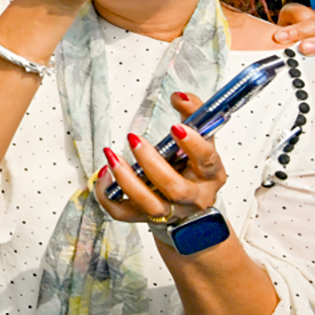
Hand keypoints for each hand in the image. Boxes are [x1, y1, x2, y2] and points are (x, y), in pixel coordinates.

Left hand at [96, 93, 228, 228]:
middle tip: (134, 138)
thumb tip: (180, 97)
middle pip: (175, 188)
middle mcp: (193, 196)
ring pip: (149, 203)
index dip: (193, 145)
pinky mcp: (145, 217)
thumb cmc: (194, 166)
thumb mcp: (200, 139)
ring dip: (127, 180)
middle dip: (152, 163)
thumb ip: (193, 113)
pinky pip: (123, 213)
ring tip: (111, 155)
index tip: (176, 127)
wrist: (190, 205)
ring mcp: (170, 211)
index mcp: (210, 174)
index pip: (207, 160)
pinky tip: (103, 174)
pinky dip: (108, 196)